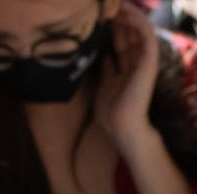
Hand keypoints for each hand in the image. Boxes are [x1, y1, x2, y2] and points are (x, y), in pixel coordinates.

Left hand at [94, 2, 159, 150]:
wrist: (120, 124)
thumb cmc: (111, 110)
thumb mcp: (105, 84)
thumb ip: (107, 68)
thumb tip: (104, 54)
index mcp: (127, 67)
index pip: (121, 41)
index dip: (113, 27)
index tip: (102, 15)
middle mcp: (137, 61)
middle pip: (130, 33)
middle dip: (120, 18)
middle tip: (111, 4)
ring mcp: (144, 60)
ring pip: (140, 31)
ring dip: (130, 16)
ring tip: (120, 4)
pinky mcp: (149, 61)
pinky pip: (146, 37)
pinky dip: (139, 24)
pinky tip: (128, 14)